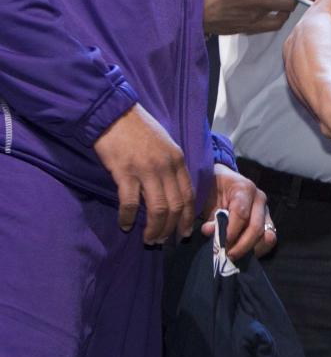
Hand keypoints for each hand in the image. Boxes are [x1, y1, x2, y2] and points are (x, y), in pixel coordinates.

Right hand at [93, 104, 194, 243]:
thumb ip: (171, 167)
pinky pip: (131, 203)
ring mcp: (147, 170)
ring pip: (158, 209)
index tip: (184, 232)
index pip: (189, 195)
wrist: (115, 114)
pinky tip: (125, 225)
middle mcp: (166, 166)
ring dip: (154, 228)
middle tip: (163, 241)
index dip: (188, 217)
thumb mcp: (165, 145)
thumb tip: (173, 191)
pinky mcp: (125, 172)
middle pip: (176, 206)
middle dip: (171, 228)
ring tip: (148, 239)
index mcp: (178, 160)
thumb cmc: (139, 130)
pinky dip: (129, 218)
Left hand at [200, 163, 275, 259]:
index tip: (221, 245)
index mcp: (245, 189)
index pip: (241, 214)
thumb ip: (210, 218)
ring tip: (236, 255)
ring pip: (266, 234)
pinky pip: (269, 238)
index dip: (231, 231)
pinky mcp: (268, 221)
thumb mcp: (209, 201)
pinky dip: (259, 248)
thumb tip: (209, 231)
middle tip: (228, 255)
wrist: (224, 184)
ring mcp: (266, 210)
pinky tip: (246, 253)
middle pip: (256, 227)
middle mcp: (259, 198)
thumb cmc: (215, 191)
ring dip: (251, 249)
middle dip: (242, 245)